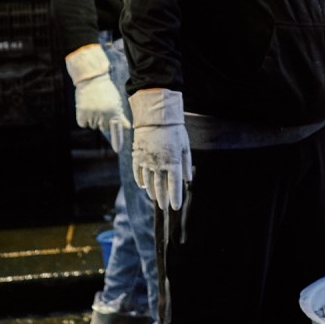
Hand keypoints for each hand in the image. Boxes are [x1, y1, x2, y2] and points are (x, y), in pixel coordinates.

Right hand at [65, 45, 130, 152]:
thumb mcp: (116, 102)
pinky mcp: (81, 113)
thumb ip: (121, 116)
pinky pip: (83, 124)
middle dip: (103, 121)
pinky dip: (84, 119)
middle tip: (102, 108)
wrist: (92, 79)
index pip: (116, 128)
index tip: (117, 150)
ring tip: (94, 105)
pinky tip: (86, 108)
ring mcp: (92, 114)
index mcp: (114, 111)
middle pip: (104, 128)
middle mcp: (103, 114)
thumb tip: (128, 127)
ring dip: (93, 119)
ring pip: (93, 126)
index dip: (117, 140)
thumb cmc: (106, 91)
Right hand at [130, 88, 192, 210]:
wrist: (155, 116)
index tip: (175, 207)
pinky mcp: (137, 157)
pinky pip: (138, 173)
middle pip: (160, 187)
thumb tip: (187, 180)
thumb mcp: (185, 146)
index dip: (175, 198)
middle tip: (164, 207)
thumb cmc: (174, 130)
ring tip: (155, 198)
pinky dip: (140, 181)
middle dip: (163, 199)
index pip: (174, 186)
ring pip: (148, 182)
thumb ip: (186, 164)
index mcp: (173, 162)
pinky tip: (143, 186)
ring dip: (152, 192)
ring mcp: (146, 162)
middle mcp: (159, 165)